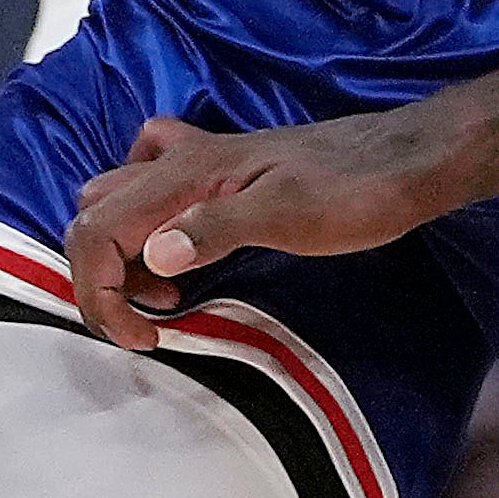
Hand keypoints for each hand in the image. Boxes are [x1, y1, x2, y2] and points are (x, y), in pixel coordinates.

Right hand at [63, 111, 454, 344]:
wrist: (404, 160)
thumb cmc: (353, 191)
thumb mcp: (288, 216)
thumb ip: (216, 229)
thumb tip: (152, 258)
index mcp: (185, 174)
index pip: (96, 231)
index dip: (100, 294)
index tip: (144, 338)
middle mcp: (179, 159)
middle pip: (94, 213)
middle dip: (101, 275)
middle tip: (154, 319)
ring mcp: (200, 160)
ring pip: (116, 195)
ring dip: (120, 250)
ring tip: (169, 293)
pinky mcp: (222, 169)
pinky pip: (152, 181)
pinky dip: (144, 219)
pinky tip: (180, 245)